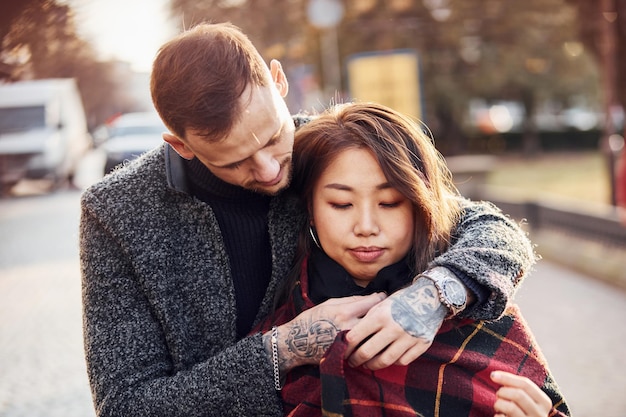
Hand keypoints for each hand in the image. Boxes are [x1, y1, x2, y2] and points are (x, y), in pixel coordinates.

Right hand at [270, 293, 386, 371]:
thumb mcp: (328, 304)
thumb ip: (350, 300)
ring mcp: (349, 344)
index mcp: (344, 312)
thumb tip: (369, 297)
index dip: (380, 298)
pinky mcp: (346, 356)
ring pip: (372, 336)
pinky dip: (368, 342)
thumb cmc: (311, 320)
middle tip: (385, 311)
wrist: (295, 343)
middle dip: (381, 314)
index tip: (383, 297)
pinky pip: (363, 347)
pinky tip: (369, 338)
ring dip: (378, 330)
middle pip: (376, 320)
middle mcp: (348, 328)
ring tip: (380, 325)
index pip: (371, 303)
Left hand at [343, 278, 446, 369]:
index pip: (356, 336)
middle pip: (367, 352)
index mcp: (380, 315)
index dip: (346, 346)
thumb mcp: (382, 304)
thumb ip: (367, 318)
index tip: (343, 349)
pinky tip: (387, 359)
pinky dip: (393, 362)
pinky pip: (402, 361)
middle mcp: (394, 328)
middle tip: (352, 361)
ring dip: (372, 365)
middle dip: (356, 359)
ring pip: (385, 360)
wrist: (431, 297)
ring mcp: (409, 338)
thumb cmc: (401, 300)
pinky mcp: (421, 345)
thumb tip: (351, 335)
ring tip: (367, 364)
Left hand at [491, 371, 551, 416]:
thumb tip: (496, 375)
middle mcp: (540, 414)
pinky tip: (500, 415)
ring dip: (499, 403)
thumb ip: (518, 388)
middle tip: (498, 395)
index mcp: (544, 402)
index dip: (507, 378)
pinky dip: (498, 415)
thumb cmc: (525, 411)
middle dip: (503, 392)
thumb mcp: (528, 399)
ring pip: (511, 407)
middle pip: (518, 395)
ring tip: (498, 406)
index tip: (493, 375)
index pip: (526, 384)